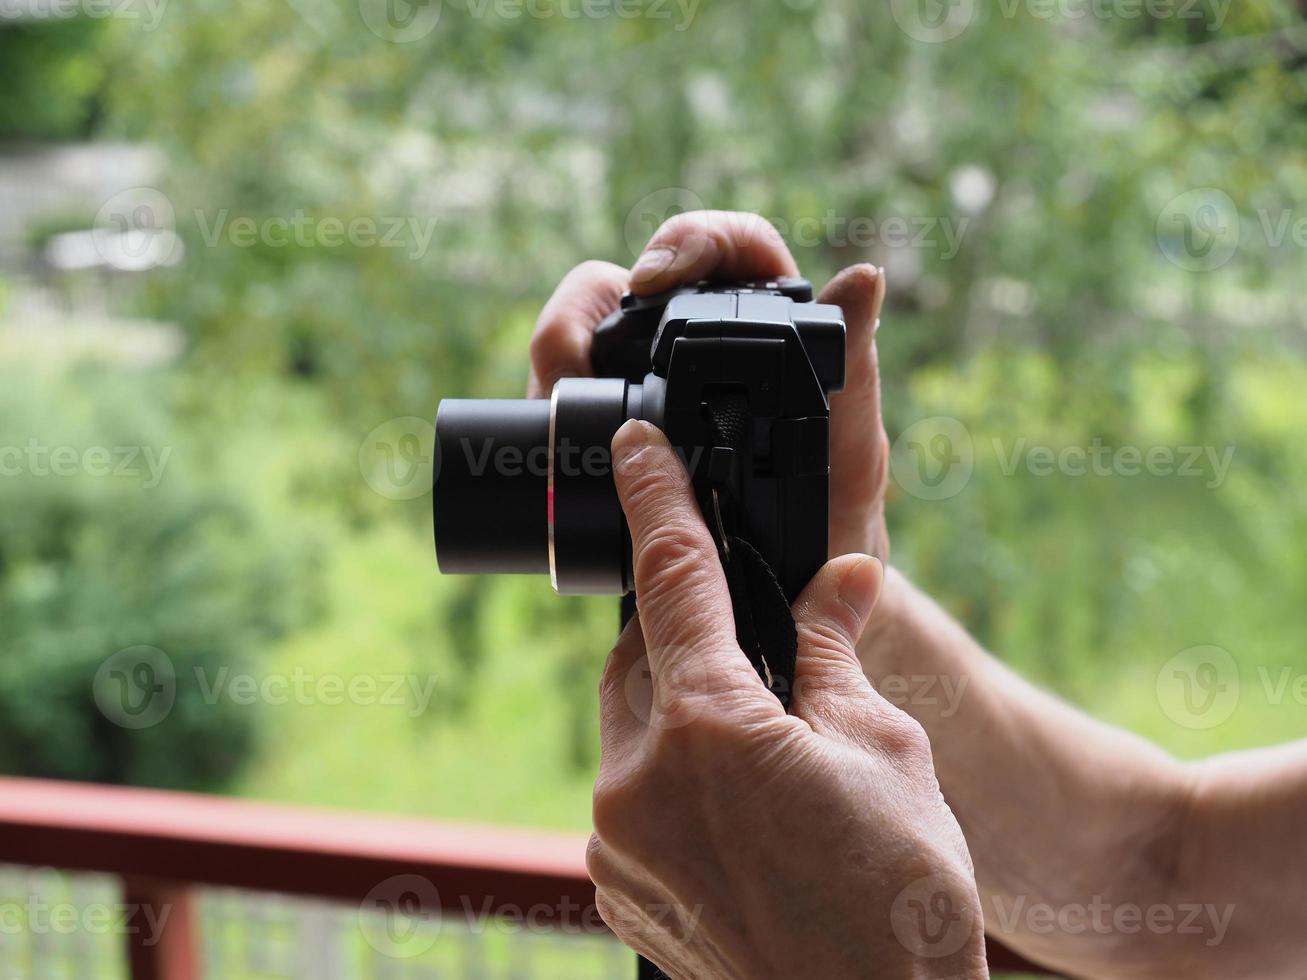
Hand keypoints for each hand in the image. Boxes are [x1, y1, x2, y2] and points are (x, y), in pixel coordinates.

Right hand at [526, 210, 890, 560]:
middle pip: (631, 282)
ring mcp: (650, 387)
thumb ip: (855, 371)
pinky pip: (570, 398)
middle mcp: (704, 345)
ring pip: (586, 335)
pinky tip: (546, 439)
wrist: (790, 603)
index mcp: (771, 327)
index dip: (690, 241)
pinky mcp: (616, 432)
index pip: (729, 250)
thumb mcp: (849, 454)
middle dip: (587, 308)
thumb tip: (865, 278)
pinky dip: (550, 408)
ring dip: (556, 358)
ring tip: (549, 404)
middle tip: (568, 360)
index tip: (653, 278)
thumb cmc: (838, 525)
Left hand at [585, 419, 986, 979]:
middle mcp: (638, 783)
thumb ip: (837, 655)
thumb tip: (839, 580)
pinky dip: (668, 777)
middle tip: (746, 640)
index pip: (671, 577)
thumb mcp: (886, 753)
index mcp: (708, 728)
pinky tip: (734, 808)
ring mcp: (617, 844)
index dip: (657, 498)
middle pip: (639, 658)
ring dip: (676, 710)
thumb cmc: (898, 901)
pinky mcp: (615, 888)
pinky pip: (629, 799)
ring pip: (629, 729)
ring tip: (757, 743)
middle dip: (682, 631)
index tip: (636, 448)